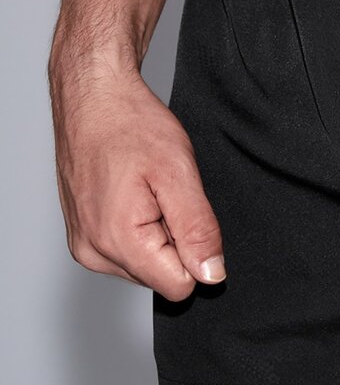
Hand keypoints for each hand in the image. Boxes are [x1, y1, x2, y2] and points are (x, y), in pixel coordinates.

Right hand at [50, 59, 224, 301]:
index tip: (182, 212)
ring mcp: (84, 245)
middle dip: (173, 240)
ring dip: (156, 232)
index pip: (179, 286)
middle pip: (161, 276)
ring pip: (146, 264)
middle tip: (162, 194)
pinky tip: (133, 193)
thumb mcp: (178, 173)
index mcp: (117, 241)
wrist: (93, 98)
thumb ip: (198, 230)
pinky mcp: (83, 236)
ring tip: (146, 190)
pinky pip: (127, 250)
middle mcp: (93, 252)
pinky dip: (139, 226)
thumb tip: (211, 274)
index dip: (195, 251)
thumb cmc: (130, 125)